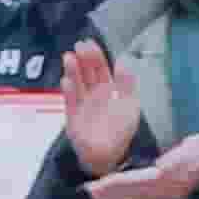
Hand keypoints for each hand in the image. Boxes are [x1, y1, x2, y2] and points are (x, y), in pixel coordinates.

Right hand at [61, 39, 141, 177]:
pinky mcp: (73, 118)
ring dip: (73, 71)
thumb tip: (123, 60)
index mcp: (107, 89)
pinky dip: (69, 92)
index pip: (100, 68)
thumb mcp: (130, 105)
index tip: (89, 42)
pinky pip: (70, 103)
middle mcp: (92, 94)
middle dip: (83, 59)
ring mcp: (81, 104)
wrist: (110, 155)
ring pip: (76, 84)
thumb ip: (127, 83)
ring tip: (70, 58)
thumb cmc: (120, 129)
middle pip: (87, 73)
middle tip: (79, 46)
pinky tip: (67, 81)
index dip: (95, 55)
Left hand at [82, 134, 198, 198]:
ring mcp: (167, 195)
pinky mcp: (167, 196)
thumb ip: (177, 159)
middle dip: (111, 193)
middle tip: (89, 191)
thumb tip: (161, 169)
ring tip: (98, 196)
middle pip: (134, 193)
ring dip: (116, 198)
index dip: (118, 184)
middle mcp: (167, 190)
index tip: (100, 184)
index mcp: (170, 178)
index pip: (138, 183)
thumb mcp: (194, 149)